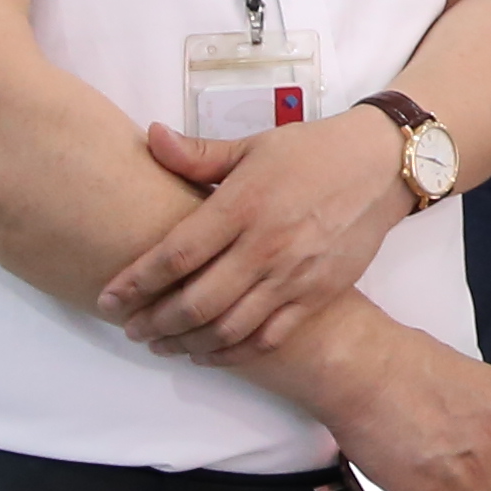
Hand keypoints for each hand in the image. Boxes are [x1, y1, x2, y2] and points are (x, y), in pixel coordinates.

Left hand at [101, 113, 407, 353]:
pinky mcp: (317, 295)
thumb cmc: (312, 152)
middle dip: (155, 322)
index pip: (177, 255)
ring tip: (163, 345)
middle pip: (197, 302)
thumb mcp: (253, 145)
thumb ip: (198, 153)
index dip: (137, 283)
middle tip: (130, 329)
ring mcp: (293, 276)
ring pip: (230, 328)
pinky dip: (233, 354)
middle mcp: (265, 246)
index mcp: (243, 205)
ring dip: (188, 344)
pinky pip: (269, 338)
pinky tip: (210, 353)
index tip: (108, 300)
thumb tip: (149, 137)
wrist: (381, 166)